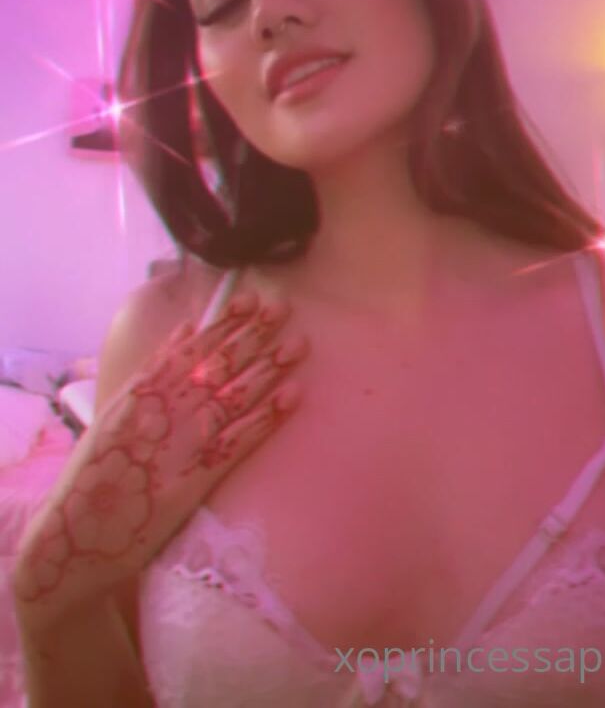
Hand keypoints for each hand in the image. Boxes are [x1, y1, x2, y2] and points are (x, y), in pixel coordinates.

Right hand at [12, 290, 307, 634]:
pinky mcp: (194, 481)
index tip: (249, 299)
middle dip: (252, 335)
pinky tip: (291, 397)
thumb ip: (151, 371)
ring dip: (267, 369)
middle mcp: (161, 411)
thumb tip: (187, 329)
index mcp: (139, 392)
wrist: (74, 538)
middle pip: (216, 365)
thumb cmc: (94, 475)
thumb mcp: (115, 411)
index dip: (224, 322)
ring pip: (233, 396)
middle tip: (283, 309)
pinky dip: (266, 418)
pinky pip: (238, 442)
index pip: (189, 348)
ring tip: (297, 345)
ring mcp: (180, 445)